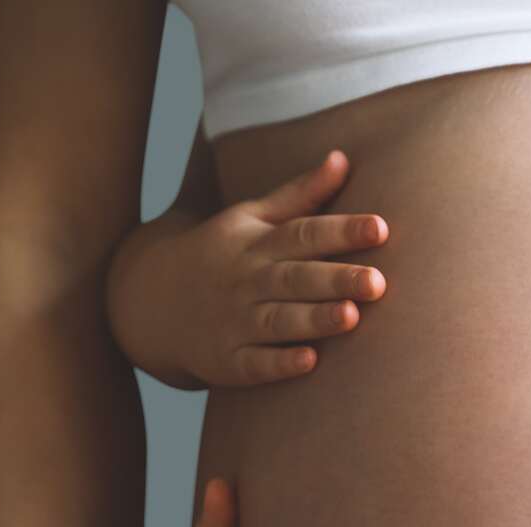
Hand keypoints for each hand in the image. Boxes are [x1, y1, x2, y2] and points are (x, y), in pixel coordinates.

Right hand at [107, 149, 387, 388]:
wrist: (151, 301)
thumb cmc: (221, 255)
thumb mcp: (251, 217)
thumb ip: (300, 195)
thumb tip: (343, 158)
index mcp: (259, 243)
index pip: (304, 233)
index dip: (341, 230)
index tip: (379, 228)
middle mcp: (249, 281)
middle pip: (296, 278)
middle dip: (336, 279)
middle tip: (378, 282)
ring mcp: (236, 321)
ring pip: (279, 320)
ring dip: (314, 319)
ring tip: (352, 316)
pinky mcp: (228, 360)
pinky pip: (255, 363)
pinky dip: (279, 364)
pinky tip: (309, 362)